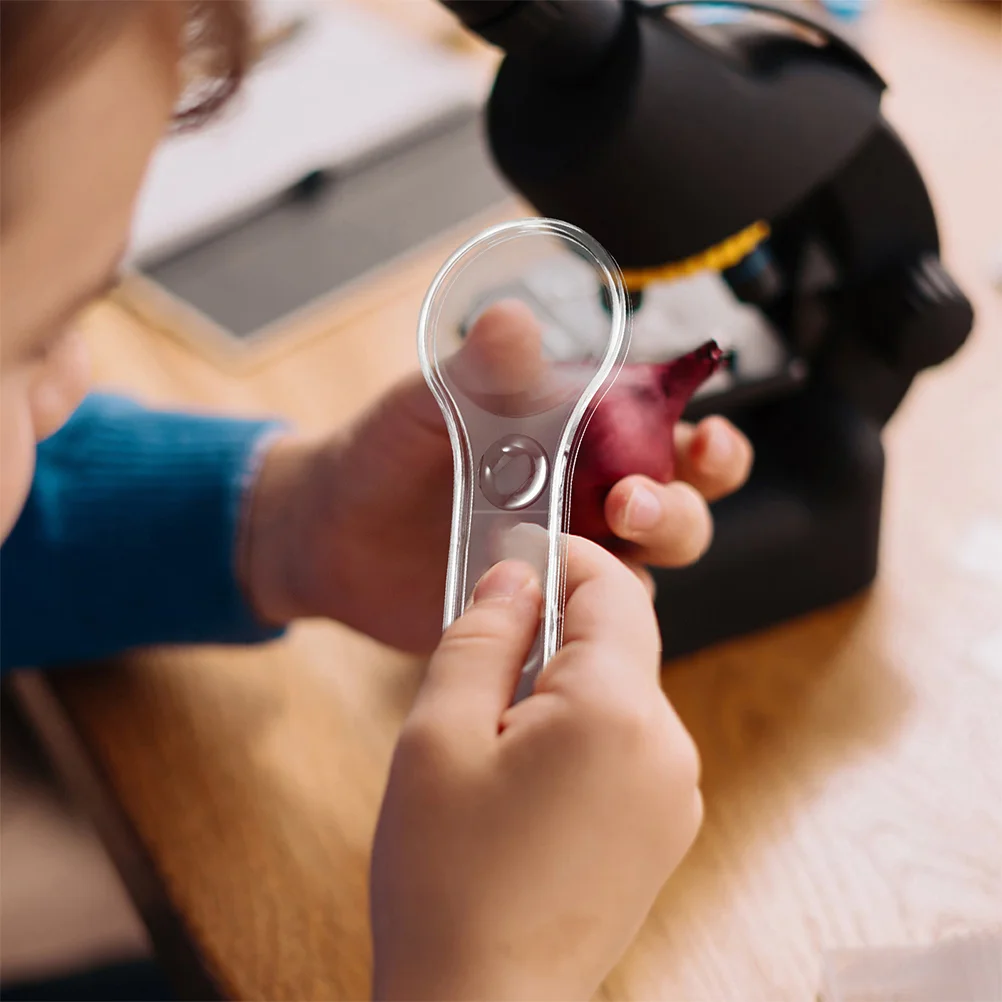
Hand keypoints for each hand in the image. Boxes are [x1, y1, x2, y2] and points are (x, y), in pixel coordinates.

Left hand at [244, 301, 752, 649]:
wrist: (326, 534)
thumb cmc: (384, 453)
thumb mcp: (426, 404)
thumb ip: (475, 372)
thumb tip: (512, 320)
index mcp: (584, 442)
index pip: (675, 441)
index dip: (712, 448)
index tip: (705, 438)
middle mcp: (588, 506)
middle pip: (680, 515)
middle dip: (677, 511)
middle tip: (628, 503)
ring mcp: (565, 567)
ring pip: (642, 577)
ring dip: (633, 570)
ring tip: (575, 556)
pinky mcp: (535, 620)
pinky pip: (582, 634)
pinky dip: (580, 630)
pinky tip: (550, 618)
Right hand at [370, 540, 701, 1000]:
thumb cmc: (447, 882)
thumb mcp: (439, 735)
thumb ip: (483, 633)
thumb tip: (515, 573)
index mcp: (619, 714)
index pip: (614, 588)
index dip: (562, 556)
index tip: (512, 553)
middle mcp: (669, 747)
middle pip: (618, 640)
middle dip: (551, 627)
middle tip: (478, 654)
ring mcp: (676, 793)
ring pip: (619, 691)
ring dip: (559, 683)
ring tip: (490, 733)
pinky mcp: (664, 828)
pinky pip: (626, 743)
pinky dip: (578, 730)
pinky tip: (521, 777)